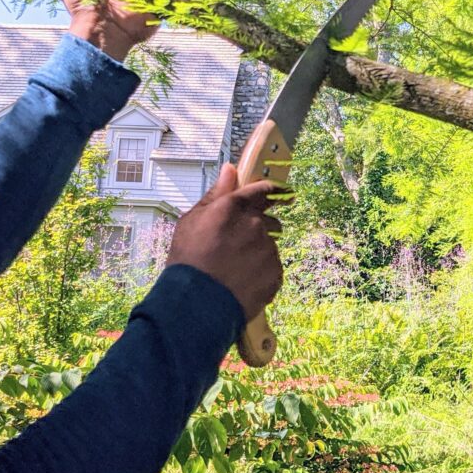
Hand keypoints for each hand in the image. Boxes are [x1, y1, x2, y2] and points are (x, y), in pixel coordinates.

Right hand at [165, 164, 284, 322]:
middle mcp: (256, 224)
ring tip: (234, 268)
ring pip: (269, 246)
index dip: (274, 190)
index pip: (263, 190)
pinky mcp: (275, 273)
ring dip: (258, 252)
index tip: (283, 193)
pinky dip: (261, 273)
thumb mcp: (192, 221)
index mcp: (235, 207)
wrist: (197, 303)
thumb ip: (216, 193)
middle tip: (239, 246)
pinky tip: (241, 281)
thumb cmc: (189, 261)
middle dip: (259, 229)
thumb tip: (230, 169)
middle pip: (268, 220)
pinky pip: (272, 268)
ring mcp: (267, 249)